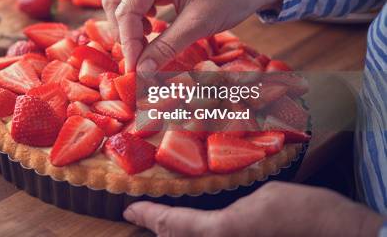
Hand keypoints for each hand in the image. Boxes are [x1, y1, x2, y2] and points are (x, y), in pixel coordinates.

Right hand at [102, 0, 280, 72]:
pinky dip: (136, 20)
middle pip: (115, 1)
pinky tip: (152, 30)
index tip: (134, 69)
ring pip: (120, 1)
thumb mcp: (198, 25)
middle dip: (122, 32)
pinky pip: (133, 1)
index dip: (128, 41)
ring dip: (127, 26)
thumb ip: (166, 47)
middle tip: (138, 58)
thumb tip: (141, 73)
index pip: (128, 8)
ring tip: (146, 45)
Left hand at [123, 181, 383, 236]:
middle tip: (140, 216)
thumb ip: (228, 215)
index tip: (130, 209)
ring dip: (177, 234)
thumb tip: (217, 221)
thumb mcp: (260, 199)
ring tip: (161, 222)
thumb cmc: (302, 213)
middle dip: (159, 229)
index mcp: (222, 232)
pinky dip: (197, 233)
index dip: (148, 216)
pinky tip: (197, 226)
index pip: (173, 224)